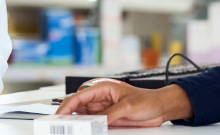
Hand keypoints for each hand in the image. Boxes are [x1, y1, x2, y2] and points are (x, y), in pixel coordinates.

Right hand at [56, 82, 192, 126]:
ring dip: (77, 124)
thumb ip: (110, 115)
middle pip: (78, 108)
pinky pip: (94, 125)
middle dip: (68, 116)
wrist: (160, 109)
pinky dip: (88, 129)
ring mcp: (103, 111)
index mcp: (103, 89)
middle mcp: (100, 99)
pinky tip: (85, 132)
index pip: (79, 97)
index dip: (67, 107)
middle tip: (61, 127)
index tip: (60, 117)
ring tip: (71, 130)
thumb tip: (96, 122)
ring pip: (84, 117)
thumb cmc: (147, 100)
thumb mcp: (127, 107)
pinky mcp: (108, 120)